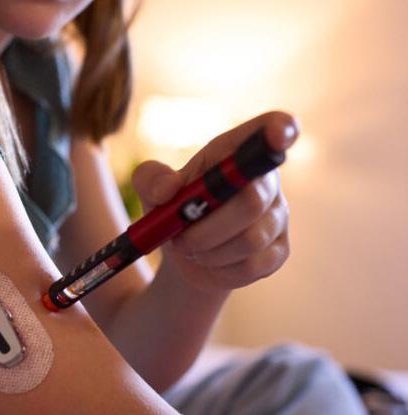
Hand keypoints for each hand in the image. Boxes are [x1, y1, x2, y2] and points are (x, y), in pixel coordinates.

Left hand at [132, 111, 298, 293]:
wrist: (183, 255)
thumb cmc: (173, 211)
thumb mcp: (151, 191)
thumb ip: (150, 179)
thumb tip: (168, 190)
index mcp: (236, 152)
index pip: (271, 129)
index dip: (280, 129)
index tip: (277, 134)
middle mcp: (265, 181)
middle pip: (252, 201)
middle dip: (207, 227)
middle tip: (181, 236)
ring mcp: (277, 216)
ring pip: (250, 240)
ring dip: (208, 251)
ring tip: (191, 248)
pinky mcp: (278, 251)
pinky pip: (252, 265)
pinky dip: (220, 269)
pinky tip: (211, 262)